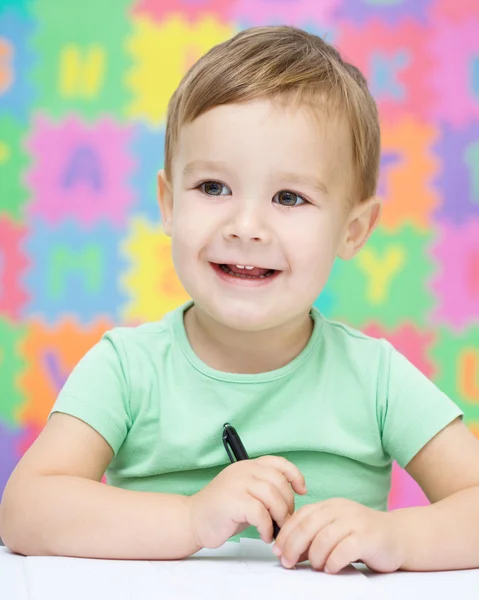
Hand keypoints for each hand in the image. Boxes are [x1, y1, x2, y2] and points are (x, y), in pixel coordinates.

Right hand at [188, 456, 306, 548]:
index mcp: (248, 466)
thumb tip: (292, 499)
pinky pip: (261, 513)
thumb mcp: (246, 493)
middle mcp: (243, 470)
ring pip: (273, 496)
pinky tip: (264, 535)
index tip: (302, 490)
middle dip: (288, 503)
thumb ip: (265, 489)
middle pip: (279, 482)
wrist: (193, 520)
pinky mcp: (234, 501)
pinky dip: (267, 527)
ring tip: (276, 529)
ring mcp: (238, 484)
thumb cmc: (223, 511)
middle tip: (285, 520)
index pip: (278, 462)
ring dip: (280, 516)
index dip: (295, 475)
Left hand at [272, 498, 405, 573]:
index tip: (277, 550)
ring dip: (314, 557)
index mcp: (330, 506)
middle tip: (288, 562)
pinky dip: (333, 561)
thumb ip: (314, 535)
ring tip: (316, 566)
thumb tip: (287, 551)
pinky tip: (332, 568)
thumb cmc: (363, 536)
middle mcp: (341, 509)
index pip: (300, 516)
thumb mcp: (336, 529)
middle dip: (293, 546)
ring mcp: (355, 522)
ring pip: (323, 538)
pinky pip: (343, 550)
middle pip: (308, 526)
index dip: (286, 533)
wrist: (399, 536)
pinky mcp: (368, 537)